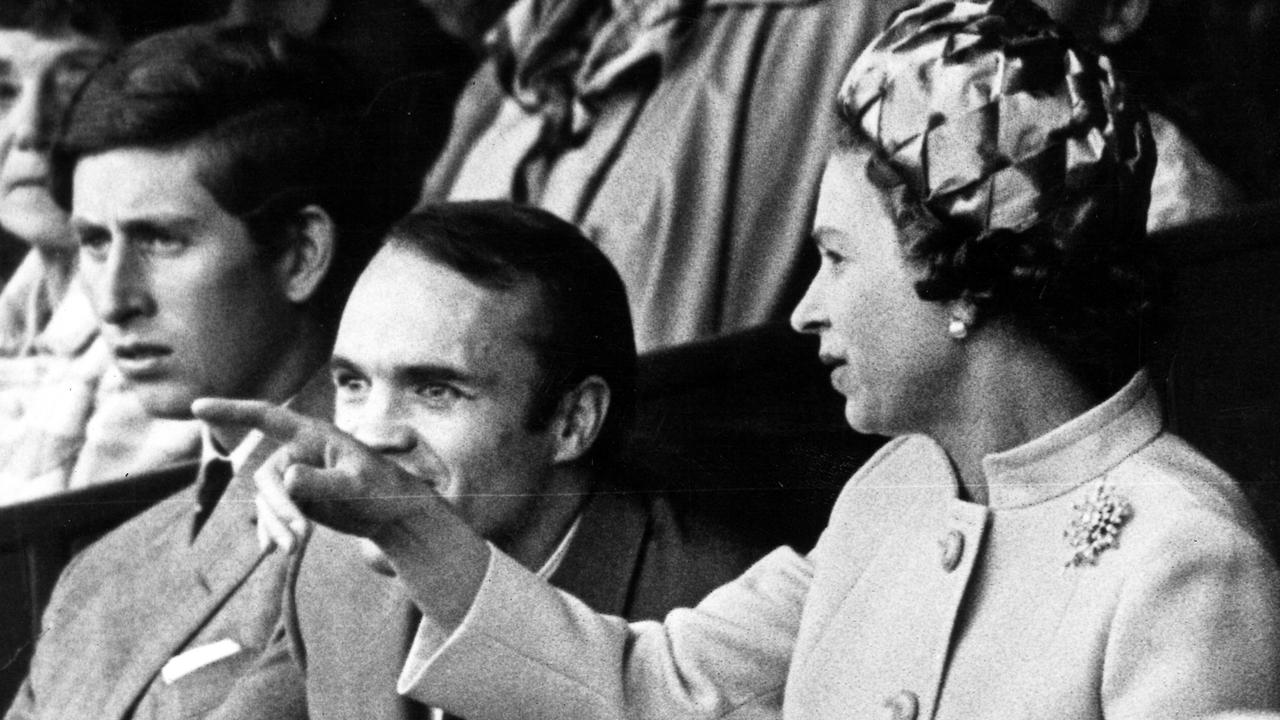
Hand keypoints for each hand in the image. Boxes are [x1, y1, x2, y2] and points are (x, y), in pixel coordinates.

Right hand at [191, 398, 441, 552]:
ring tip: (297, 549)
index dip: (231, 410)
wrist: (397, 514)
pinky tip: (276, 550)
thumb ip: (323, 482)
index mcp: (315, 435)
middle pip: (267, 476)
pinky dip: (274, 531)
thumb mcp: (358, 486)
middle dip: (278, 507)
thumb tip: (288, 479)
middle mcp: (300, 452)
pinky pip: (273, 514)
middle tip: (300, 539)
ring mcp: (297, 477)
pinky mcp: (298, 500)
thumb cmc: (385, 490)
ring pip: (268, 500)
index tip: (197, 406)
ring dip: (277, 524)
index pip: (267, 417)